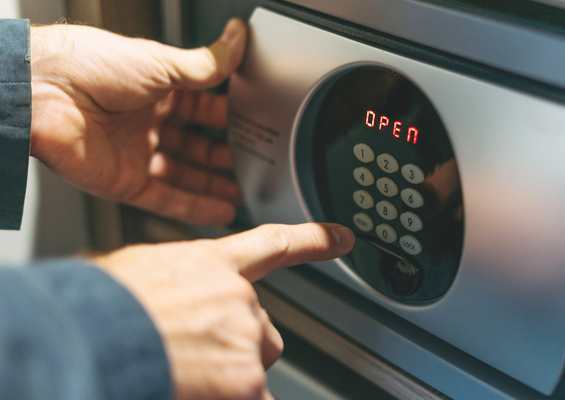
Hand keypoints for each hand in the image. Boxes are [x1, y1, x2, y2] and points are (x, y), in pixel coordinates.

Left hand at [30, 19, 246, 224]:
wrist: (41, 92)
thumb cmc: (89, 66)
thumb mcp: (161, 62)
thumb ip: (207, 64)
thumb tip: (237, 41)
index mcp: (155, 89)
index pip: (202, 107)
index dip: (228, 118)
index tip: (254, 125)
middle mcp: (145, 122)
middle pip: (195, 145)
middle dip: (225, 155)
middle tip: (255, 163)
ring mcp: (135, 154)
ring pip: (184, 176)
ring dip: (214, 186)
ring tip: (245, 193)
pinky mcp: (125, 183)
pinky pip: (166, 199)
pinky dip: (195, 208)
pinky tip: (221, 211)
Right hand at [94, 222, 355, 399]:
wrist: (91, 337)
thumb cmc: (103, 306)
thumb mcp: (139, 274)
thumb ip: (177, 284)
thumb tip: (173, 302)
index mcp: (212, 264)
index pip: (275, 245)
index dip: (314, 240)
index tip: (343, 238)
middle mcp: (239, 297)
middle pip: (261, 328)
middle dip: (237, 345)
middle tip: (195, 353)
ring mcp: (246, 337)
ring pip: (255, 366)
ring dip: (230, 375)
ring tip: (185, 370)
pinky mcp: (247, 378)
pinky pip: (254, 395)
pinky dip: (235, 396)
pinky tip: (199, 387)